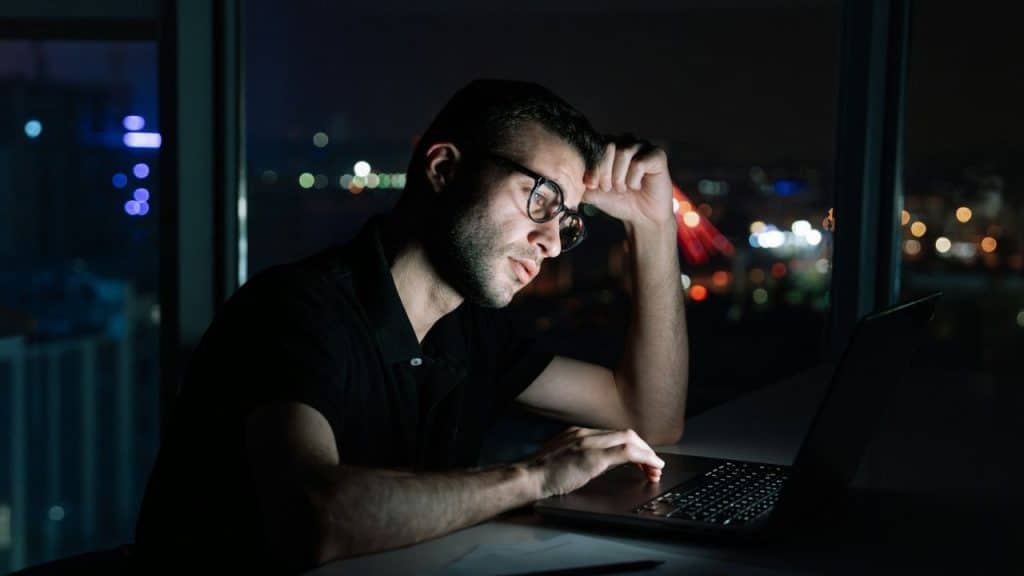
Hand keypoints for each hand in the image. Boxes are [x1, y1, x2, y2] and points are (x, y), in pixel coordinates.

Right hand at [522, 426, 664, 498]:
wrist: (527, 478)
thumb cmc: (541, 475)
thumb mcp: (564, 459)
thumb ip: (581, 457)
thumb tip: (601, 464)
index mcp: (579, 434)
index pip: (614, 434)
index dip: (634, 446)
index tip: (642, 460)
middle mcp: (585, 434)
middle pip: (626, 434)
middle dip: (644, 449)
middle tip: (654, 466)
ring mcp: (589, 443)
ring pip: (629, 439)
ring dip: (647, 454)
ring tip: (655, 469)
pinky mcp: (592, 456)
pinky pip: (626, 452)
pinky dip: (643, 457)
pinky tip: (651, 466)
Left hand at [582, 139, 674, 227]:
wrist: (642, 217)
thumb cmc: (619, 201)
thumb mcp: (594, 192)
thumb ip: (580, 181)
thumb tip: (567, 176)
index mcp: (610, 146)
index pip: (595, 146)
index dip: (592, 167)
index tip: (592, 186)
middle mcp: (626, 142)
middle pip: (608, 146)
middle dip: (604, 172)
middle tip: (607, 188)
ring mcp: (643, 146)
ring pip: (624, 153)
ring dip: (619, 177)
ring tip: (622, 189)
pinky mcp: (657, 155)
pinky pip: (639, 163)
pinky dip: (634, 180)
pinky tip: (637, 187)